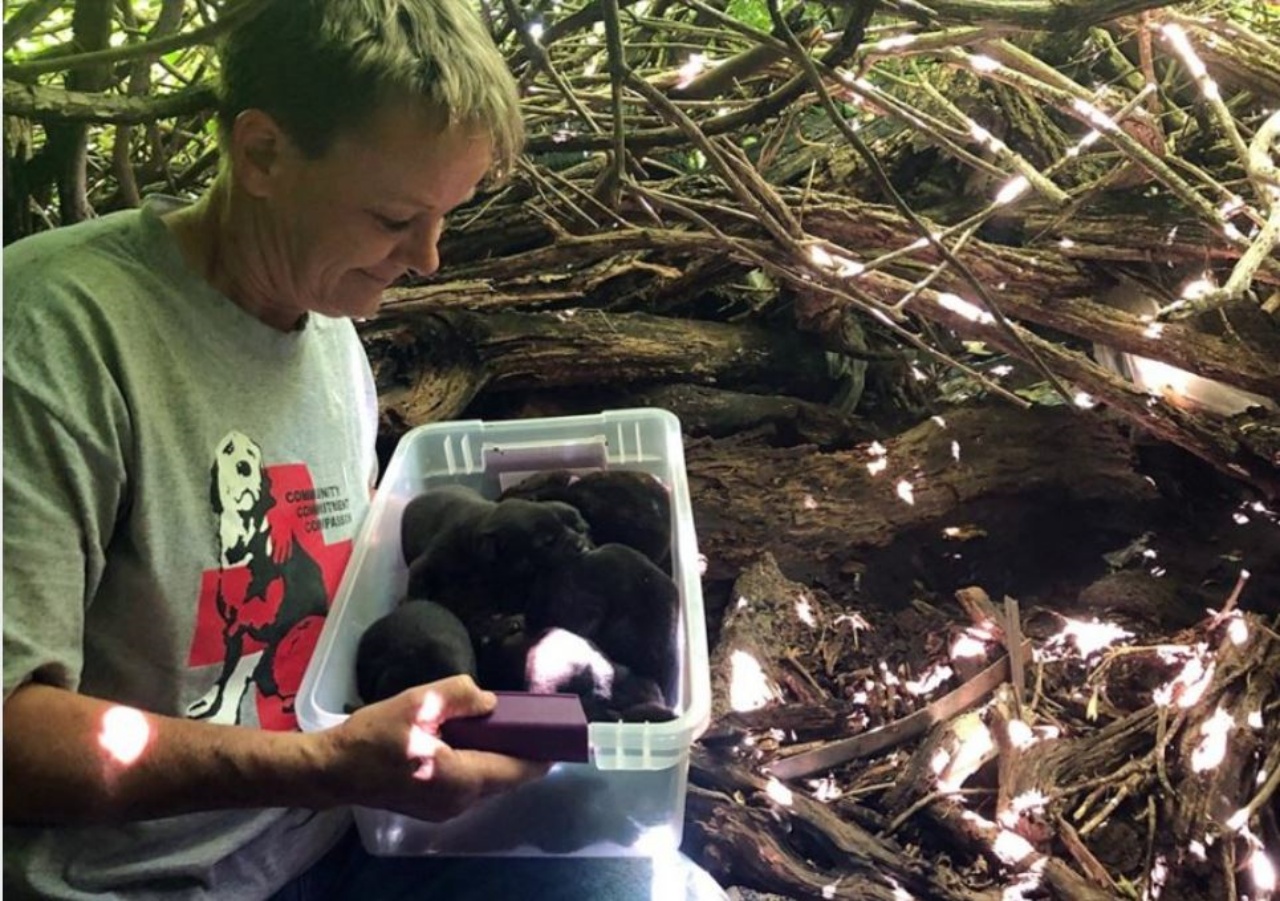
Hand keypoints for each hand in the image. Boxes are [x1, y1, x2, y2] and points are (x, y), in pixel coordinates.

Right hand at [316, 675, 549, 821]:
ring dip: (496, 756)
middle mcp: (460, 802)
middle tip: (525, 720)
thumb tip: (490, 703)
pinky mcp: (433, 808)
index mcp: (463, 778)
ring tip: (498, 726)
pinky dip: (477, 764)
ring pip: (487, 782)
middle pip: (505, 777)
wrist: (333, 770)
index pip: (517, 771)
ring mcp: (446, 810)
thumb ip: (461, 695)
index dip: (541, 754)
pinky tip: (469, 740)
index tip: (557, 735)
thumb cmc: (374, 735)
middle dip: (519, 751)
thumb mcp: (419, 702)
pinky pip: (469, 785)